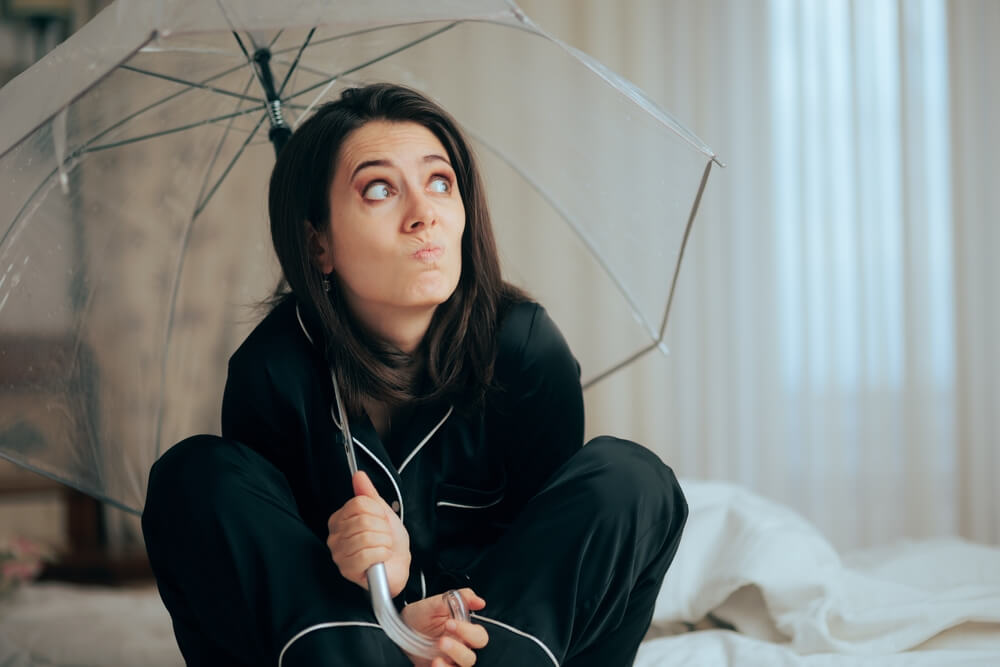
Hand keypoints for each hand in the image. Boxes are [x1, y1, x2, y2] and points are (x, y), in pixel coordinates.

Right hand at [327, 471, 410, 596]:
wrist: (398, 564)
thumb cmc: (389, 540)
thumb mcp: (382, 512)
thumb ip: (368, 493)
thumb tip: (359, 475)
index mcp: (339, 520)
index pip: (358, 504)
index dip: (377, 511)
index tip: (381, 520)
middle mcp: (335, 537)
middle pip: (363, 520)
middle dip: (382, 528)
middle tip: (384, 536)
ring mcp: (339, 554)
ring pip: (366, 536)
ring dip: (383, 541)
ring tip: (383, 547)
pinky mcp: (347, 570)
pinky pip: (366, 554)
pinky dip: (381, 554)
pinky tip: (381, 557)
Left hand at [401, 589, 487, 665]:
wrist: (401, 627)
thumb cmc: (421, 615)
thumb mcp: (438, 602)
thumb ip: (461, 598)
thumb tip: (480, 601)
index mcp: (463, 631)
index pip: (478, 636)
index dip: (468, 632)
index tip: (450, 623)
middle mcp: (459, 648)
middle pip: (471, 657)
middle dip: (458, 649)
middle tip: (443, 640)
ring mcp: (448, 660)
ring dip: (449, 662)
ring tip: (436, 653)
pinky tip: (433, 662)